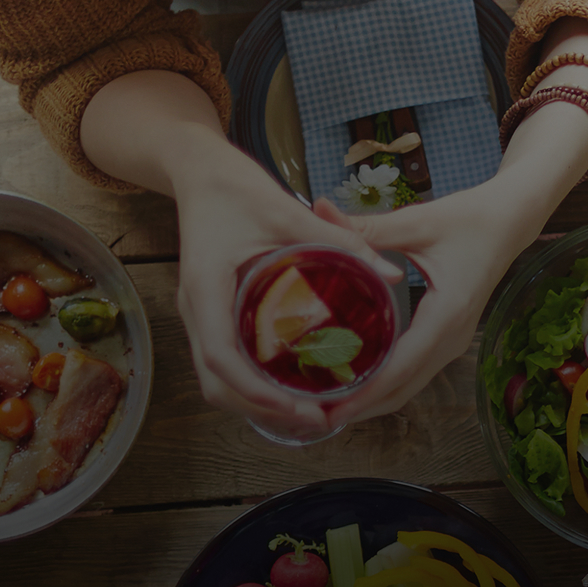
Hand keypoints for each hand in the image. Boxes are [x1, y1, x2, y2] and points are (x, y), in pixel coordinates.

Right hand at [172, 173, 392, 436]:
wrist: (196, 169)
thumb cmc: (234, 185)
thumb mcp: (287, 211)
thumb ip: (339, 241)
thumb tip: (392, 273)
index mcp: (206, 288)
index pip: (223, 360)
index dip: (261, 394)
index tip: (306, 408)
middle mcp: (195, 309)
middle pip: (218, 384)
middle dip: (266, 409)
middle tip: (322, 418)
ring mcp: (199, 314)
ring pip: (219, 380)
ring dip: (260, 402)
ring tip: (314, 409)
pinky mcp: (210, 312)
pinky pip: (226, 361)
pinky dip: (254, 383)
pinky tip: (295, 383)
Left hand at [323, 21, 587, 428]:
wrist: (512, 220)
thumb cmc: (471, 218)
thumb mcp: (418, 221)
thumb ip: (367, 227)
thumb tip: (318, 211)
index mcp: (447, 315)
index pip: (402, 367)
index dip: (365, 393)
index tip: (329, 408)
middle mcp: (454, 338)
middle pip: (404, 389)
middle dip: (362, 407)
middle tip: (313, 416)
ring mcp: (455, 341)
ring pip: (410, 385)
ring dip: (372, 400)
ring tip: (327, 404)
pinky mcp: (450, 337)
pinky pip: (416, 371)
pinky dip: (386, 383)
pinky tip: (356, 379)